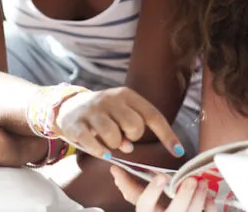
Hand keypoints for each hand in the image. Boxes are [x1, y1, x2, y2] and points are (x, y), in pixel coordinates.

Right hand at [56, 87, 183, 158]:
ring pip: (113, 136)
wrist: (69, 105)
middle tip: (123, 137)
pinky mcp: (76, 123)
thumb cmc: (105, 113)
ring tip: (109, 141)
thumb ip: (133, 125)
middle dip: (132, 137)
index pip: (153, 115)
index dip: (167, 135)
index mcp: (128, 95)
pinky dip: (99, 151)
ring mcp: (93, 110)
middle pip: (134, 125)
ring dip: (114, 145)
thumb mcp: (123, 111)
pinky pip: (92, 143)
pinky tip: (100, 150)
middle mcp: (111, 99)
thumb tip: (130, 148)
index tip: (178, 151)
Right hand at [111, 166, 214, 211]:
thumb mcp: (144, 204)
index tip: (161, 177)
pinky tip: (209, 198)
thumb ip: (131, 190)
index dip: (151, 192)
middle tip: (190, 180)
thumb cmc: (160, 211)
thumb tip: (115, 171)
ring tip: (203, 183)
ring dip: (199, 197)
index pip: (143, 205)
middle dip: (183, 195)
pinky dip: (209, 207)